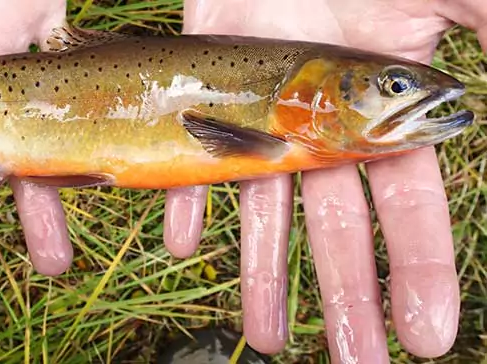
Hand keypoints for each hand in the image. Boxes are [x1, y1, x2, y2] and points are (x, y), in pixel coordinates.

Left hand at [181, 0, 484, 359]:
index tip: (426, 335)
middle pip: (337, 226)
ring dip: (265, 272)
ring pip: (266, 208)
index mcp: (384, 109)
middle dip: (346, 294)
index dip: (419, 269)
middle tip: (354, 361)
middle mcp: (324, 123)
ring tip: (267, 338)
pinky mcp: (209, 90)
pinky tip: (186, 244)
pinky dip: (187, 198)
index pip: (409, 207)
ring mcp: (264, 112)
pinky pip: (192, 156)